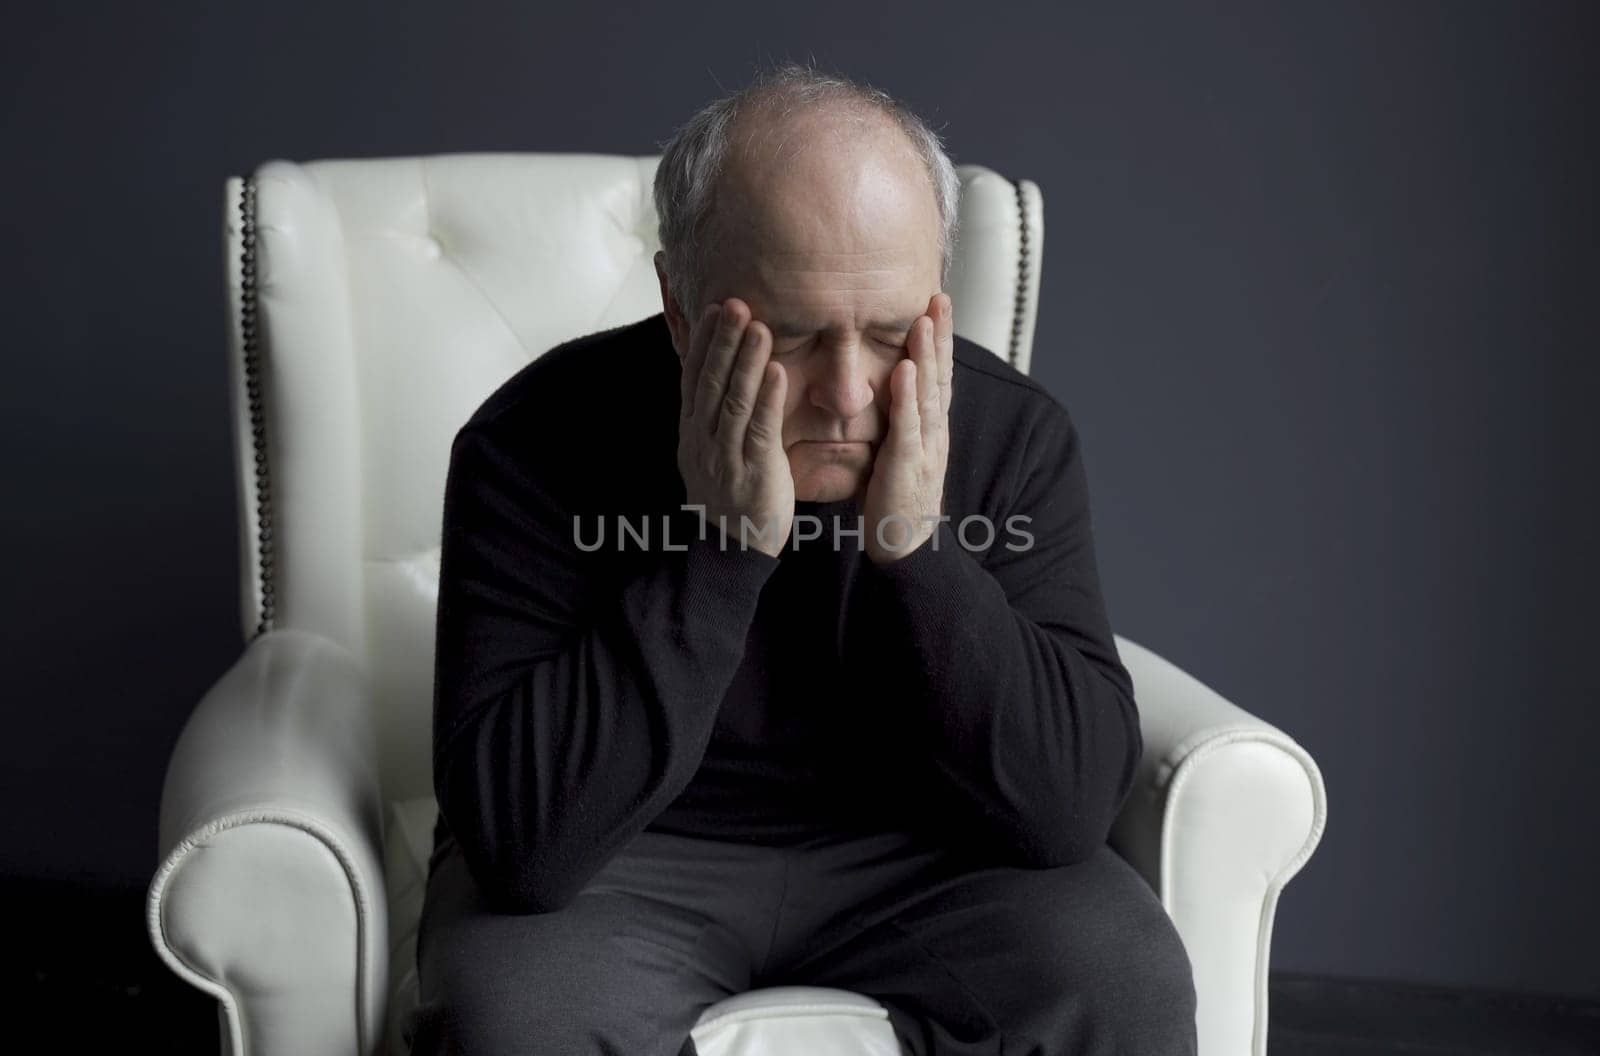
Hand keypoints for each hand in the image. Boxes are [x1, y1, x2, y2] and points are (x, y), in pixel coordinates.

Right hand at [677, 298, 794, 557]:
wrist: (730, 548)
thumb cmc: (729, 496)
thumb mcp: (708, 452)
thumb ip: (712, 416)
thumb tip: (717, 377)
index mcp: (692, 432)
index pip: (694, 378)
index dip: (703, 342)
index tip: (713, 309)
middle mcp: (703, 440)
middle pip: (711, 381)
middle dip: (723, 340)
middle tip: (735, 303)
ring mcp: (725, 456)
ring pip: (733, 400)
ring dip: (745, 360)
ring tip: (758, 326)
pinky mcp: (754, 471)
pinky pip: (759, 429)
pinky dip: (767, 398)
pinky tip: (776, 372)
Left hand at [861, 292, 952, 564]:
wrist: (904, 550)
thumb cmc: (895, 501)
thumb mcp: (899, 453)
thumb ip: (898, 423)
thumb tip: (888, 392)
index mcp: (931, 429)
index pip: (938, 376)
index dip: (939, 341)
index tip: (936, 305)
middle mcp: (934, 433)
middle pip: (940, 376)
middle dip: (940, 336)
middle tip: (939, 297)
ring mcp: (925, 448)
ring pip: (928, 394)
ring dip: (926, 355)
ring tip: (923, 320)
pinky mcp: (907, 466)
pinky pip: (908, 426)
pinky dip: (906, 396)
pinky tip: (903, 370)